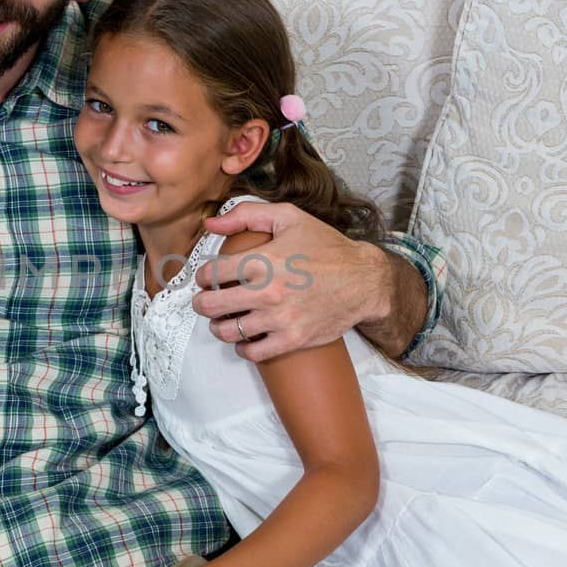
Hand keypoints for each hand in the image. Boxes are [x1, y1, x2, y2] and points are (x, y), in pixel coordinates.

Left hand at [193, 202, 421, 360]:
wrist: (364, 280)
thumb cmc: (326, 247)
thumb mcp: (288, 218)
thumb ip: (246, 214)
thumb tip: (211, 223)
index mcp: (262, 261)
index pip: (210, 273)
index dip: (202, 276)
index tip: (207, 278)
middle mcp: (267, 291)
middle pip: (210, 306)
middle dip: (202, 302)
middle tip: (207, 300)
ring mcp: (279, 319)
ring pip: (226, 331)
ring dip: (218, 326)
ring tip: (224, 319)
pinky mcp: (292, 339)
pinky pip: (252, 352)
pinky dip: (242, 347)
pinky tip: (244, 337)